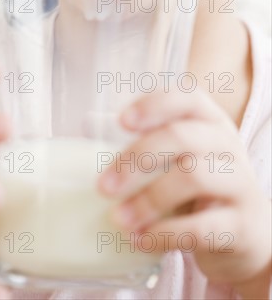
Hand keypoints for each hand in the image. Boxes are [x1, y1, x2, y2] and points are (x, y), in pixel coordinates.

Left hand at [98, 88, 270, 292]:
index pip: (187, 97)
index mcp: (209, 121)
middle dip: (137, 159)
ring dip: (148, 200)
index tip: (122, 122)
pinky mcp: (242, 226)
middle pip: (183, 137)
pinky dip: (165, 233)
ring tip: (119, 219)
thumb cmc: (201, 188)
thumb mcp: (177, 158)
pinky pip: (203, 227)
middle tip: (103, 186)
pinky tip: (140, 239)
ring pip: (193, 177)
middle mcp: (227, 145)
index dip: (154, 105)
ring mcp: (239, 183)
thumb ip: (140, 141)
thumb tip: (89, 124)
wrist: (248, 235)